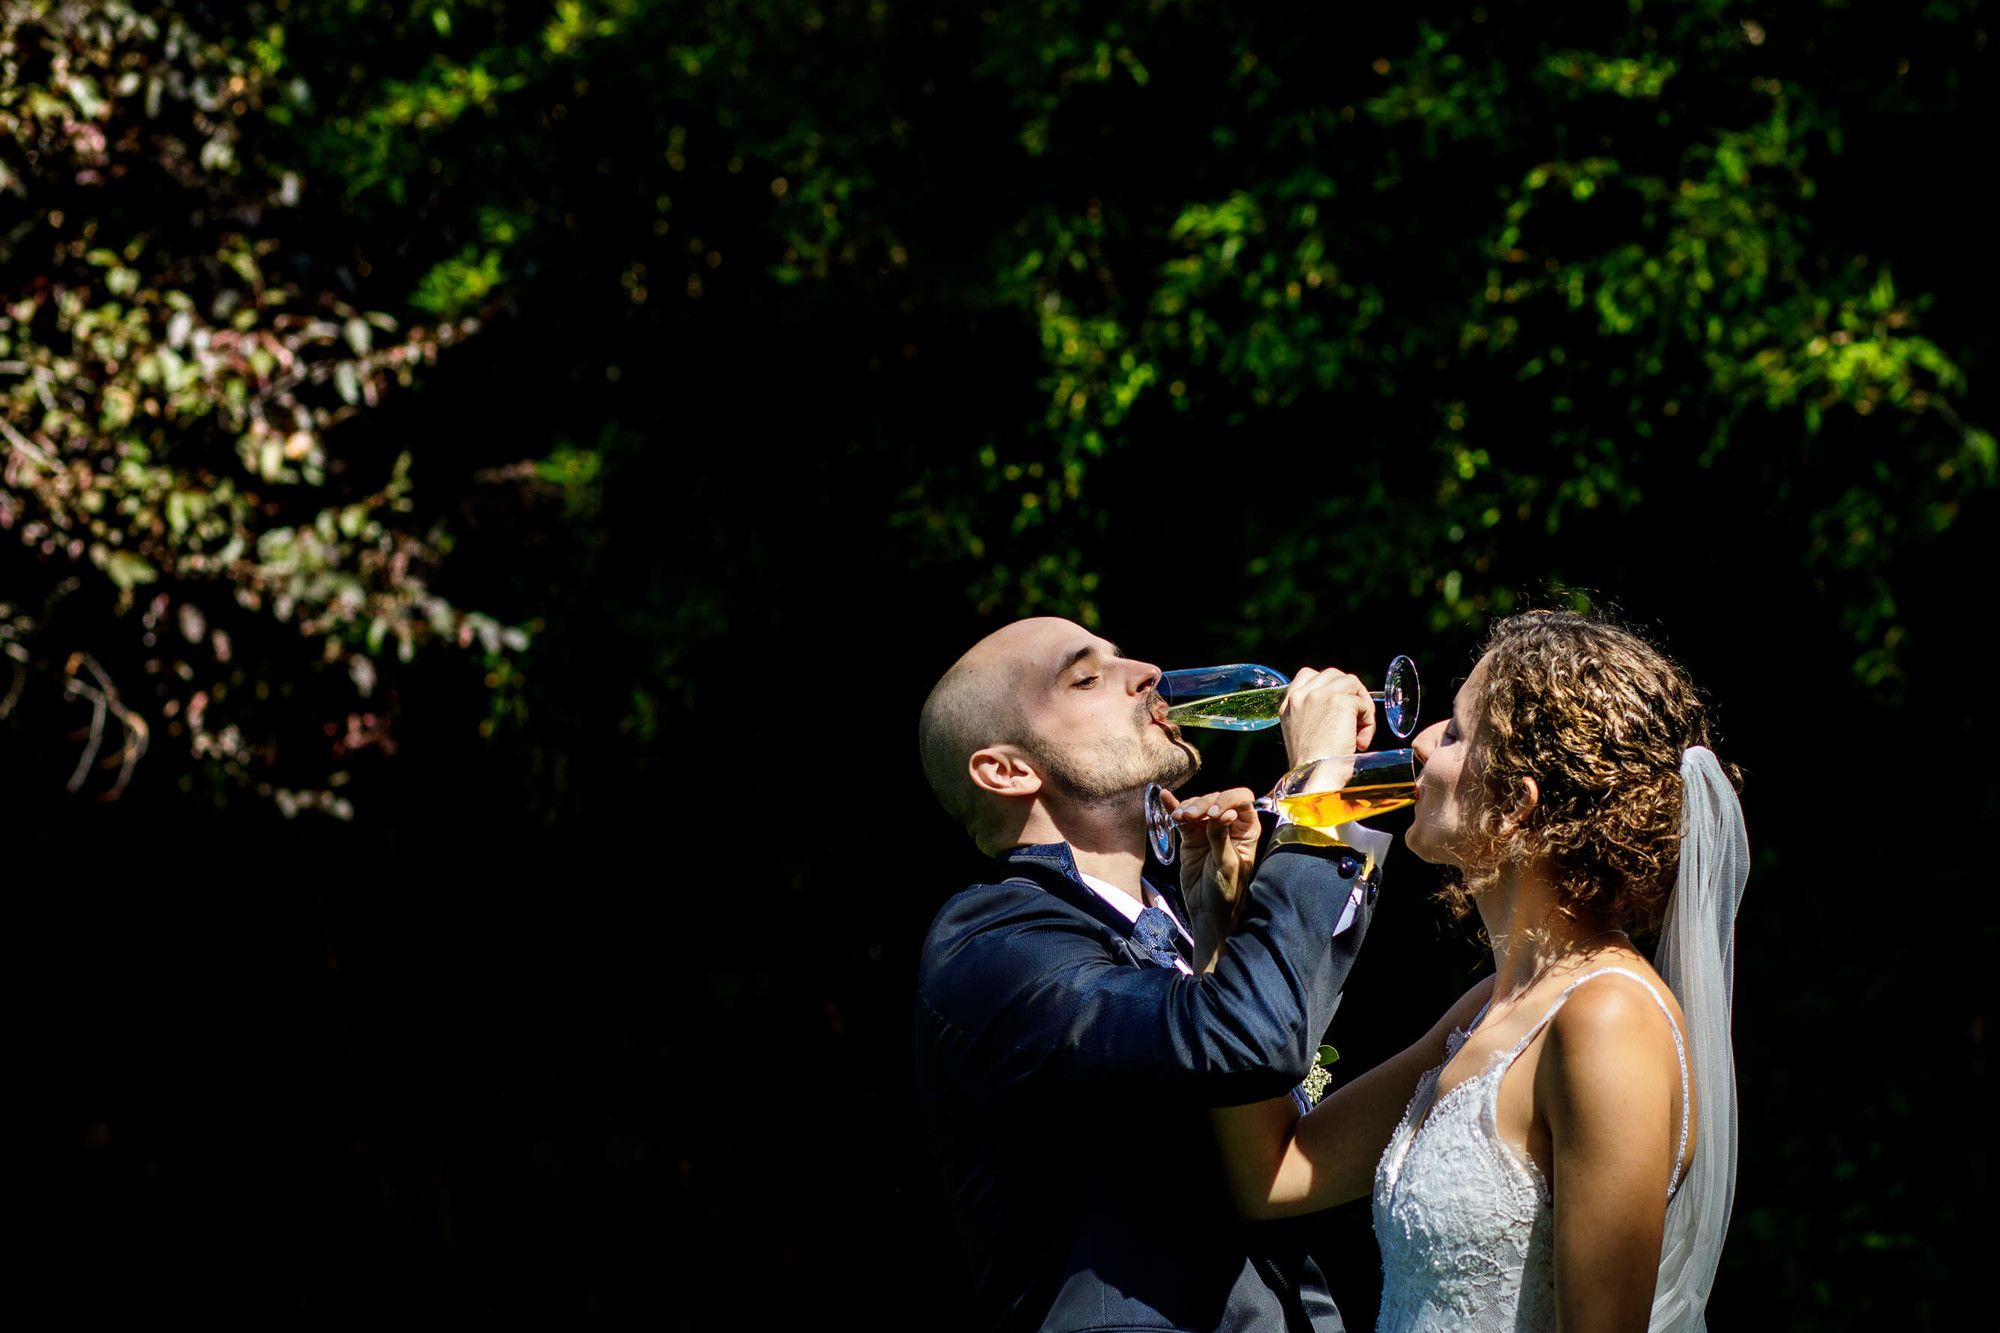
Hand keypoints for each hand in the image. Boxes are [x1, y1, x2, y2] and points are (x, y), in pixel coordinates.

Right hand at [1166, 786, 1260, 967]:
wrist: (1207, 911)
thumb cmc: (1226, 892)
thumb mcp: (1227, 865)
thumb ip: (1222, 838)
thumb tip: (1224, 812)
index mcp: (1246, 831)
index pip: (1242, 801)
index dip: (1228, 800)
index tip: (1213, 814)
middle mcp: (1228, 825)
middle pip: (1216, 799)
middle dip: (1202, 804)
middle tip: (1191, 817)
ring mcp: (1208, 830)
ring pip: (1198, 806)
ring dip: (1187, 807)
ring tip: (1179, 818)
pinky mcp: (1190, 837)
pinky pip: (1182, 818)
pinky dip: (1174, 807)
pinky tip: (1165, 798)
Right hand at [1279, 666, 1374, 764]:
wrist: (1313, 778)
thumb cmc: (1311, 766)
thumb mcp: (1301, 733)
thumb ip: (1311, 714)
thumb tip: (1337, 710)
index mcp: (1289, 703)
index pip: (1308, 675)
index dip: (1328, 686)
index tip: (1337, 705)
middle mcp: (1302, 695)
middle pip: (1335, 675)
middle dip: (1349, 694)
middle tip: (1354, 720)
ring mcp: (1321, 696)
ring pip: (1352, 683)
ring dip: (1361, 706)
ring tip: (1359, 732)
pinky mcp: (1340, 702)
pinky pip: (1364, 703)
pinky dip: (1368, 722)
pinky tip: (1360, 741)